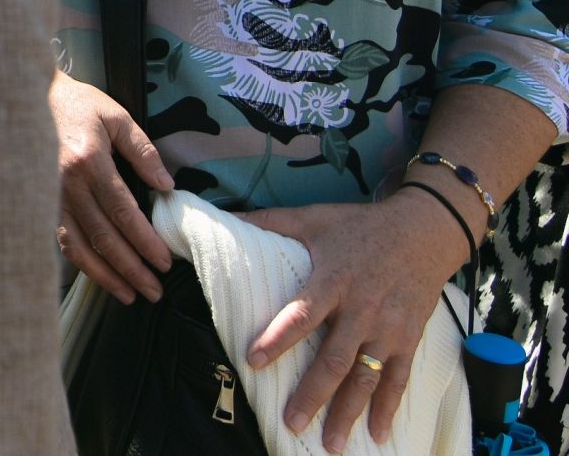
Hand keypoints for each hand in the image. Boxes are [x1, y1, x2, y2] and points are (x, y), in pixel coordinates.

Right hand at [50, 71, 172, 303]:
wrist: (24, 96)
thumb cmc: (75, 104)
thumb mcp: (114, 116)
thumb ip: (142, 150)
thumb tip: (166, 186)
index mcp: (89, 162)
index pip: (123, 212)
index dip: (145, 241)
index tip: (164, 261)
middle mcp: (67, 184)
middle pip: (104, 237)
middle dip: (132, 268)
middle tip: (154, 290)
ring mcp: (48, 195)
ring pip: (79, 246)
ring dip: (106, 275)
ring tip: (129, 295)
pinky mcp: (38, 201)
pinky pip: (61, 239)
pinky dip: (80, 262)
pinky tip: (98, 275)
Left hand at [243, 194, 473, 451]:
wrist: (424, 231)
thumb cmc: (360, 225)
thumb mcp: (314, 218)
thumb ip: (269, 221)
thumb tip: (224, 216)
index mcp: (333, 281)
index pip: (301, 315)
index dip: (278, 339)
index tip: (253, 361)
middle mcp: (361, 310)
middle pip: (335, 360)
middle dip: (312, 395)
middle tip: (291, 423)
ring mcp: (388, 329)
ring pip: (366, 378)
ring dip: (348, 412)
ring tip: (330, 443)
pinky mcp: (409, 339)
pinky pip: (398, 379)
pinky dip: (388, 408)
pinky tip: (378, 434)